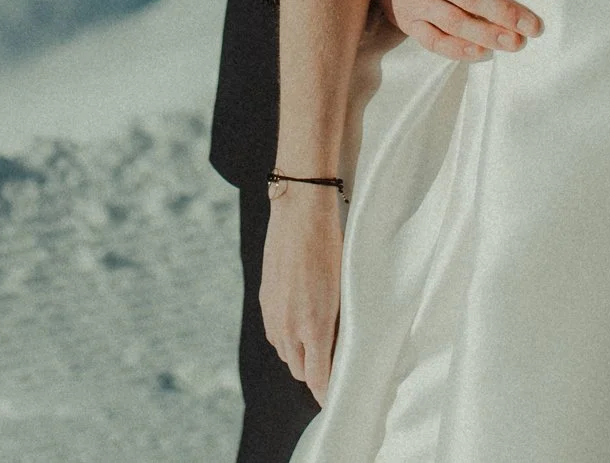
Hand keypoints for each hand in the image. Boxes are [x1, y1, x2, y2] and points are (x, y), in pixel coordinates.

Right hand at [259, 185, 344, 401]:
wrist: (300, 212)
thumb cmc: (332, 247)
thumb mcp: (344, 289)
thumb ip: (339, 325)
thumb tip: (340, 347)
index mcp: (313, 327)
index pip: (317, 378)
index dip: (326, 392)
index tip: (336, 398)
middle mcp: (288, 326)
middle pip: (299, 370)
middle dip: (315, 374)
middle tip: (334, 367)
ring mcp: (272, 313)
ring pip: (285, 353)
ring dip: (300, 356)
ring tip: (319, 346)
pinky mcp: (264, 299)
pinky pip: (273, 334)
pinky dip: (286, 338)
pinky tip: (299, 326)